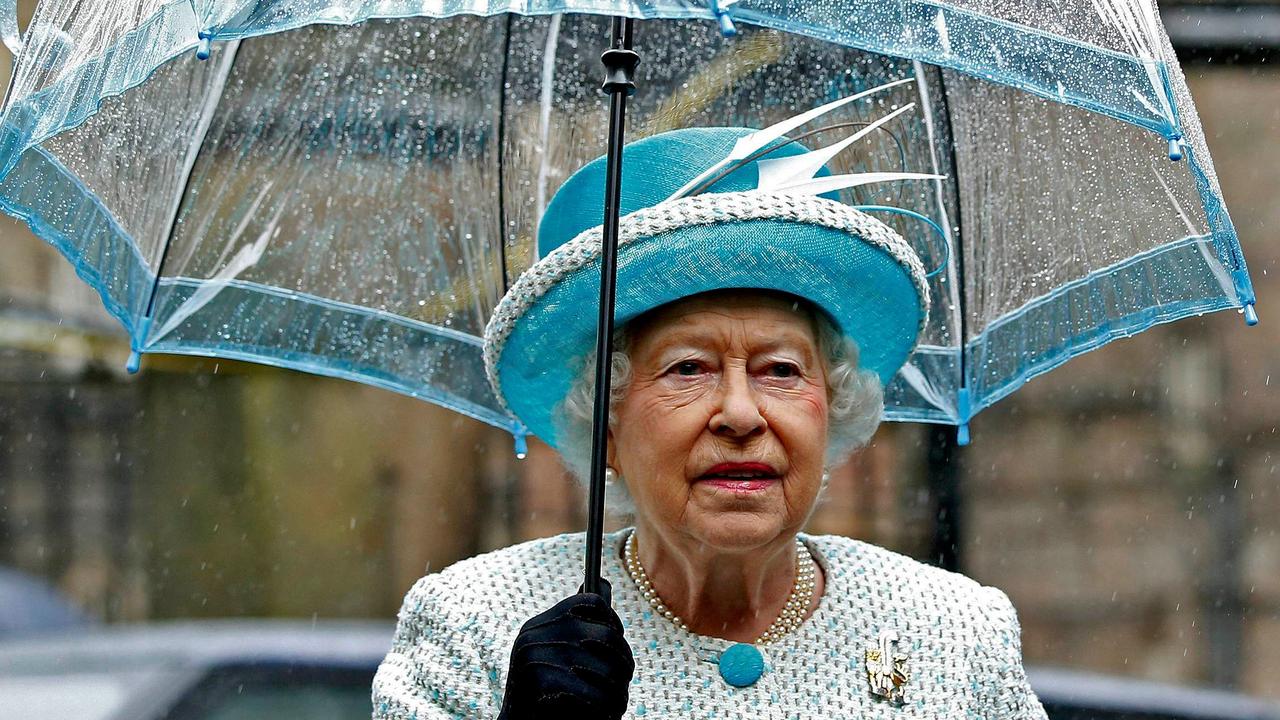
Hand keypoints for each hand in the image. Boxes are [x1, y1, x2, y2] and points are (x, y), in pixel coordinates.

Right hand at [498, 580, 634, 719]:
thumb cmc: (542, 696)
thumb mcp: (553, 654)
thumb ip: (577, 626)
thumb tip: (603, 584)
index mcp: (538, 625)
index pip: (591, 601)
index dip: (613, 621)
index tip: (618, 644)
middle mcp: (535, 636)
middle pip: (606, 635)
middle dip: (623, 662)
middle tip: (624, 682)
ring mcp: (536, 658)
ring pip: (607, 669)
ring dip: (618, 692)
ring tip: (617, 704)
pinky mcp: (542, 684)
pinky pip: (595, 695)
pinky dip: (605, 710)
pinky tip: (605, 715)